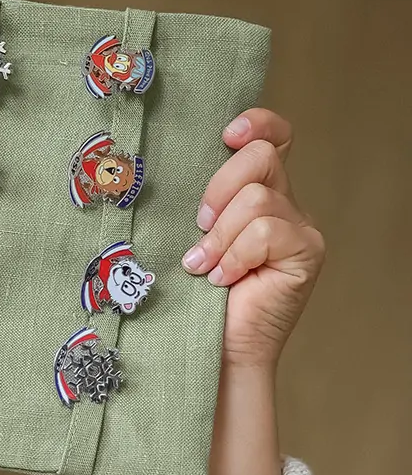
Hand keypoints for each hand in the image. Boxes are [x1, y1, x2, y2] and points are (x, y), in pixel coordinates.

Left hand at [182, 108, 324, 369]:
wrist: (215, 349)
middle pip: (261, 156)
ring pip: (257, 198)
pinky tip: (223, 280)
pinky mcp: (307, 253)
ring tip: (204, 266)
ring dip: (220, 235)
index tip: (227, 135)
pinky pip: (266, 231)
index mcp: (258, 191)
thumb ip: (199, 204)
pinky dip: (236, 255)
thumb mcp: (191, 237)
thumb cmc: (195, 296)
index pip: (273, 137)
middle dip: (219, 187)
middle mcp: (285, 203)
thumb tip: (167, 168)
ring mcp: (301, 228)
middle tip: (199, 226)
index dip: (256, 124)